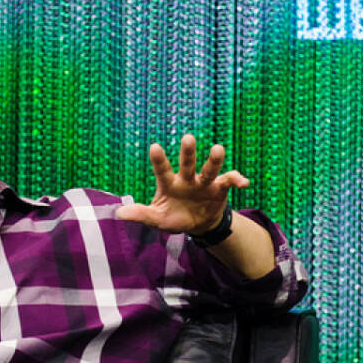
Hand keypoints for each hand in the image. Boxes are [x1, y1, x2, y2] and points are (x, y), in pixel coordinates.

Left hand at [116, 134, 248, 234]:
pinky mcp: (220, 188)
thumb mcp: (157, 219)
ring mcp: (204, 182)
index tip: (155, 147)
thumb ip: (141, 214)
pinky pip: (229, 181)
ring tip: (218, 149)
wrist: (199, 224)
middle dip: (188, 152)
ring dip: (214, 160)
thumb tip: (118, 213)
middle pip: (187, 163)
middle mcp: (187, 179)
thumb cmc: (174, 218)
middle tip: (188, 138)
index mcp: (169, 184)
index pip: (163, 170)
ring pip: (209, 168)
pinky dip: (237, 179)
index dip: (159, 159)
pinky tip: (244, 182)